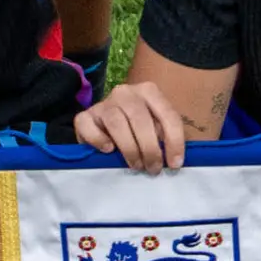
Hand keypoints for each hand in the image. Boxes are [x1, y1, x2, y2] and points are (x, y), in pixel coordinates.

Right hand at [73, 79, 192, 172]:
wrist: (105, 127)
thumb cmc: (138, 131)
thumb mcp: (157, 129)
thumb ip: (166, 138)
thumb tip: (176, 161)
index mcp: (149, 92)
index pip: (167, 114)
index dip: (174, 141)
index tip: (175, 164)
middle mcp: (126, 92)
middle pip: (140, 118)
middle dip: (150, 148)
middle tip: (153, 169)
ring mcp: (103, 103)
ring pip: (116, 122)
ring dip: (129, 148)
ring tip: (136, 165)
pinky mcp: (84, 116)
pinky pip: (87, 126)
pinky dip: (98, 139)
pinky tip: (108, 150)